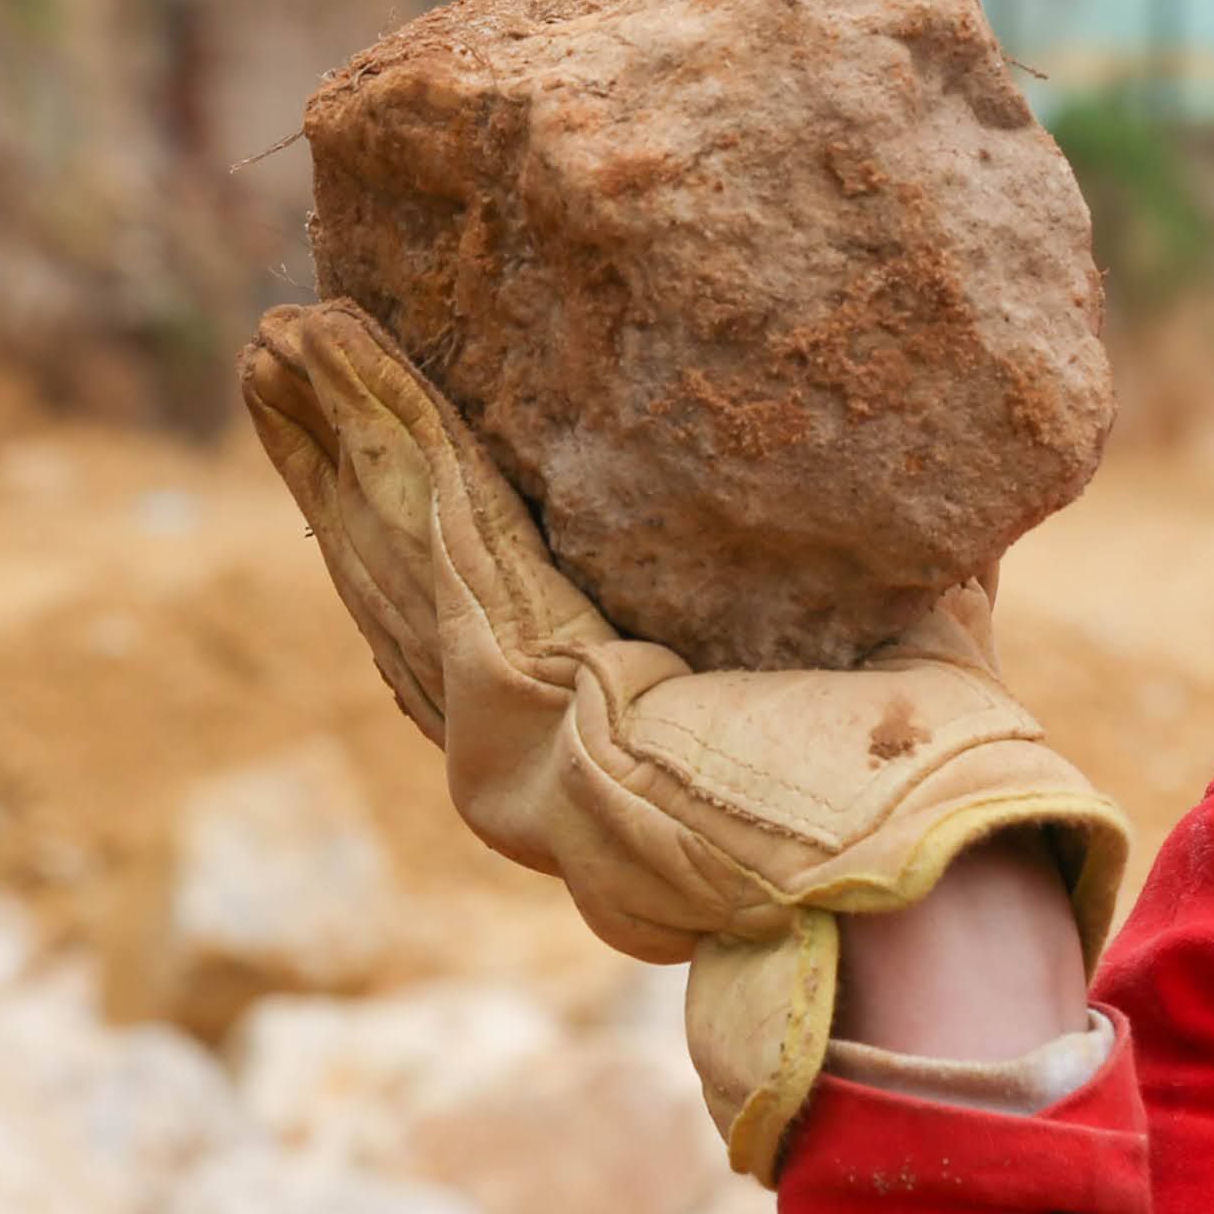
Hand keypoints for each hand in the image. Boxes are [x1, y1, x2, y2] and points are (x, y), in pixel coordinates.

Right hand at [241, 299, 1129, 1176]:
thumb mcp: (895, 639)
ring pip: (394, 543)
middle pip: (398, 569)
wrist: (896, 875)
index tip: (372, 415)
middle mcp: (525, 742)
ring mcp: (507, 722)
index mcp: (595, 731)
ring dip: (336, 429)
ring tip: (280, 337)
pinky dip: (387, 434)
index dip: (412, 508)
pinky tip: (337, 357)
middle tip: (280, 346)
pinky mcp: (517, 683)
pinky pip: (440, 528)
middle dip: (334, 457)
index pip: (472, 601)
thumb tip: (933, 457)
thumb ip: (880, 559)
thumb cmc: (915, 783)